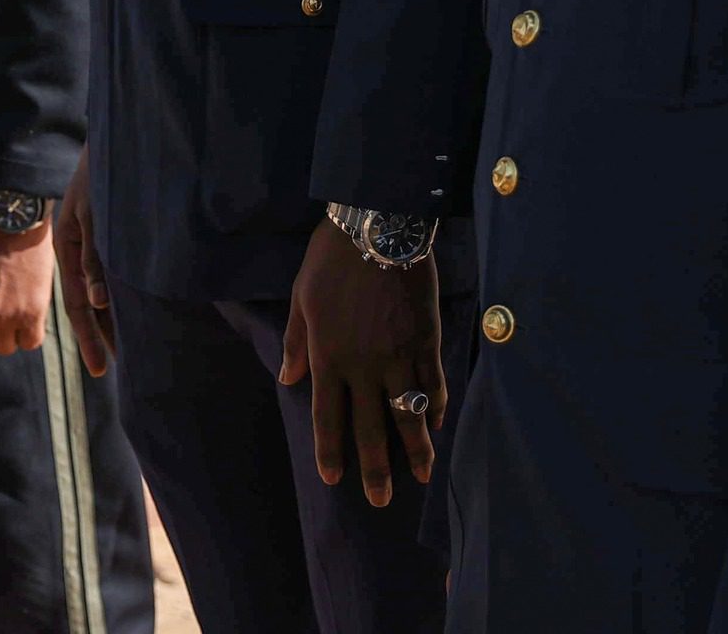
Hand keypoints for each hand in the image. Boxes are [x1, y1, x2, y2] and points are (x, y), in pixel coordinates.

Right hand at [55, 148, 115, 375]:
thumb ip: (95, 256)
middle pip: (86, 303)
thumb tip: (96, 302)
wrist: (116, 139)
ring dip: (113, 318)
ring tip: (128, 349)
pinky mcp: (108, 234)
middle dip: (98, 335)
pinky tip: (134, 308)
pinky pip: (113, 274)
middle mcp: (79, 250)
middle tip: (110, 370)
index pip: (75, 304)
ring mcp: (93, 243)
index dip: (88, 336)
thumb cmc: (101, 174)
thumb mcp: (95, 214)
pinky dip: (121, 295)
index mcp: (67, 247)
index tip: (99, 369)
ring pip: (100, 291)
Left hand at [279, 216, 445, 505]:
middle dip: (376, 469)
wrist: (377, 225)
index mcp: (329, 355)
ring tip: (423, 478)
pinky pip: (435, 385)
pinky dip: (438, 408)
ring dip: (417, 450)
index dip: (331, 450)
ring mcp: (399, 356)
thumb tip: (287, 378)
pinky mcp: (427, 341)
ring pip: (409, 415)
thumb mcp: (302, 296)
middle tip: (380, 502)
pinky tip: (440, 424)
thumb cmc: (332, 258)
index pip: (328, 416)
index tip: (333, 479)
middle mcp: (364, 365)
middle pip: (371, 428)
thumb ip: (296, 341)